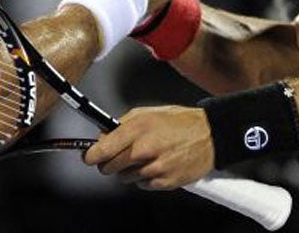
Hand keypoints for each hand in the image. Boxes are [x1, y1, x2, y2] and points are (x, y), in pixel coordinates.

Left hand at [83, 105, 214, 189]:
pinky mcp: (164, 182)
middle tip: (118, 156)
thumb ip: (122, 124)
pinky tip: (156, 164)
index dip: (91, 155)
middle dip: (109, 163)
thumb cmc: (180, 122)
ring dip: (129, 170)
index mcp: (138, 128)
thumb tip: (103, 135)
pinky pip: (142, 185)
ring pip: (125, 178)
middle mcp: (144, 149)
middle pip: (110, 167)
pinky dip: (144, 178)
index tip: (88, 156)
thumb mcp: (148, 113)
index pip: (102, 149)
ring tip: (145, 157)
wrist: (210, 135)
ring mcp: (154, 168)